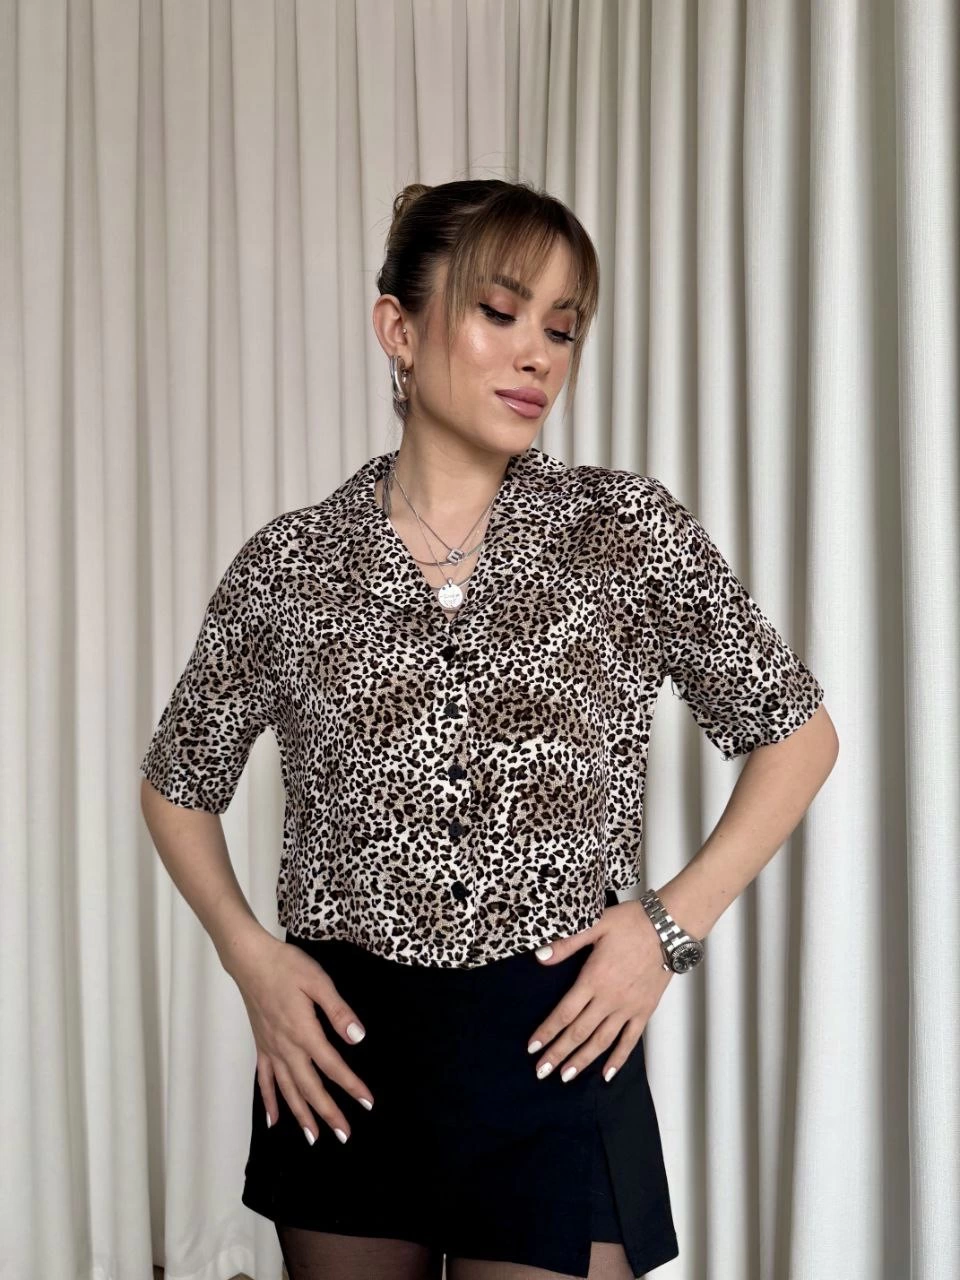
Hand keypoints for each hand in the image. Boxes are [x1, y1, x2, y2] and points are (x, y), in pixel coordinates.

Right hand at [230, 932, 375, 1144]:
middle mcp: (286, 1047)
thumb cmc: (287, 966)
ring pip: (287, 1090)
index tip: (367, 1103)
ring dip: (301, 1115)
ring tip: (313, 1138)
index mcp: (304, 1032)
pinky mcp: (261, 1045)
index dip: (351, 1086)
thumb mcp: (318, 982)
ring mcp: (271, 1049)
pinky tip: (274, 1120)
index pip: (332, 1066)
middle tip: (344, 1135)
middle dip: (328, 1113)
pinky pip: (264, 1080)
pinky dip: (269, 1101)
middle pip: (309, 1087)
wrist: (251, 960)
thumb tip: (358, 1038)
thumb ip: (338, 1011)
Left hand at [527, 900, 672, 1082]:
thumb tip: (540, 957)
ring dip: (582, 1060)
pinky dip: (618, 1059)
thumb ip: (567, 943)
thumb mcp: (595, 924)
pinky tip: (607, 1074)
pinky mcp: (644, 1011)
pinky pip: (630, 1040)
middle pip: (579, 1033)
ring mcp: (628, 1008)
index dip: (547, 1032)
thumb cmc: (631, 923)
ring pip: (601, 1041)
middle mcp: (609, 999)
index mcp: (593, 979)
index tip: (532, 1047)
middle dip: (558, 1053)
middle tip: (541, 1071)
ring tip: (566, 1077)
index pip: (564, 1013)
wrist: (669, 928)